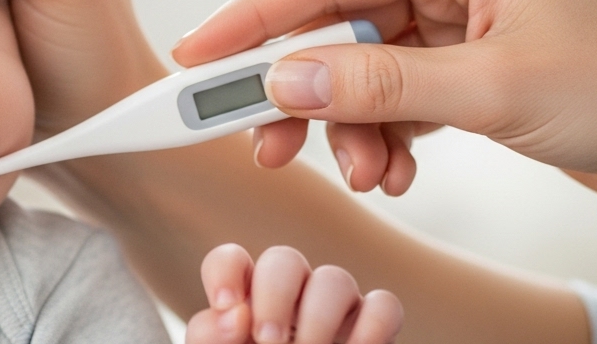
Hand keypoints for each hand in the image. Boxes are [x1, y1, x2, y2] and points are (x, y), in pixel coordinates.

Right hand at [173, 0, 596, 220]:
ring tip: (370, 175)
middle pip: (337, 24)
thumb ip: (380, 84)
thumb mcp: (495, 87)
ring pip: (362, 70)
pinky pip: (396, 97)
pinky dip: (386, 137)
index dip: (254, 14)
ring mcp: (460, 17)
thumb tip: (284, 80)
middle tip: (262, 141)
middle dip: (303, 88)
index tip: (198, 53)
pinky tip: (400, 172)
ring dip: (351, 127)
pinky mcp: (471, 64)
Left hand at [187, 244, 401, 343]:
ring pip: (336, 278)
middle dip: (274, 296)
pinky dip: (372, 327)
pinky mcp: (371, 329)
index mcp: (245, 300)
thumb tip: (237, 314)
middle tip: (268, 343)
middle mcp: (290, 296)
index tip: (224, 306)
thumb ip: (211, 336)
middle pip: (285, 259)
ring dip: (319, 318)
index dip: (225, 272)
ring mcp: (334, 309)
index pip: (231, 260)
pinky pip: (384, 305)